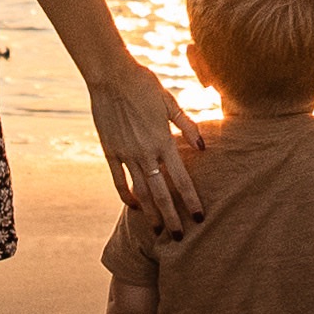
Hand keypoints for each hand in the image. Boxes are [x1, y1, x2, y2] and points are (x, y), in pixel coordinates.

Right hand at [84, 61, 211, 235]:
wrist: (111, 76)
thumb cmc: (144, 84)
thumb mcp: (169, 102)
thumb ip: (187, 126)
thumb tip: (203, 148)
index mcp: (163, 140)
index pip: (181, 179)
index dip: (191, 200)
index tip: (198, 218)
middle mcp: (145, 152)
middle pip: (162, 193)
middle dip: (172, 217)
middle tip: (179, 237)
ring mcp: (126, 154)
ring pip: (141, 191)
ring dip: (150, 212)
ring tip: (158, 229)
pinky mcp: (110, 151)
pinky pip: (119, 180)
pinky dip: (127, 196)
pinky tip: (135, 206)